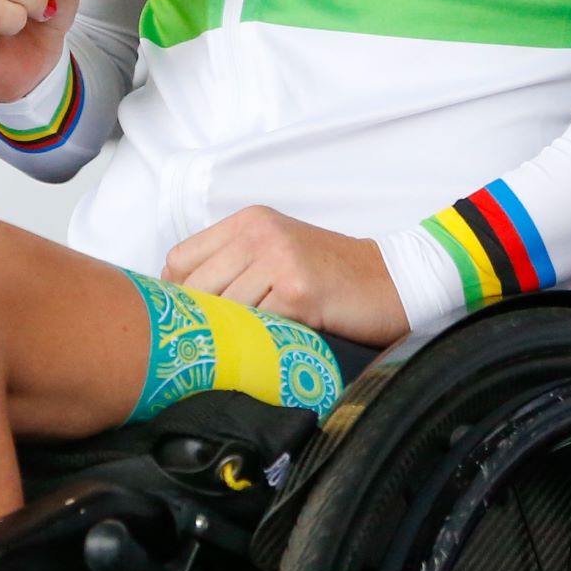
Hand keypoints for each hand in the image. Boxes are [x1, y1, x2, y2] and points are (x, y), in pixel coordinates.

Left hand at [165, 205, 410, 346]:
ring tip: (248, 349)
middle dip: (202, 322)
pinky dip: (259, 344)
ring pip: (223, 312)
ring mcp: (278, 260)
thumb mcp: (277, 252)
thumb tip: (177, 301)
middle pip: (195, 289)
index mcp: (249, 221)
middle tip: (215, 346)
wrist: (393, 281)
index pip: (180, 259)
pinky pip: (256, 327)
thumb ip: (232, 264)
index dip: (178, 295)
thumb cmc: (332, 275)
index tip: (189, 321)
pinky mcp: (297, 292)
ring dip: (232, 337)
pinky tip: (273, 348)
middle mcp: (260, 234)